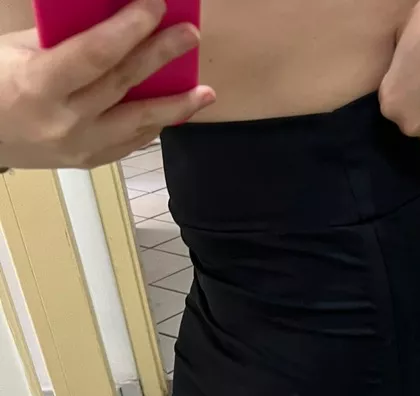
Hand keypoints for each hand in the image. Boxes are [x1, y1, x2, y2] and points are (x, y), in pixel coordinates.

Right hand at [0, 0, 213, 170]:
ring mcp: (80, 147)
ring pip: (139, 124)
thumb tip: (114, 20)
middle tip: (190, 35)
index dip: (130, 28)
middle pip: (124, 83)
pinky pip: (132, 142)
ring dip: (176, 106)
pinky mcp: (90, 161)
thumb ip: (64, 38)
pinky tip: (176, 111)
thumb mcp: (18, 49)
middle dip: (160, 55)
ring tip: (206, 92)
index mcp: (40, 85)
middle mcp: (65, 121)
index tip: (155, 6)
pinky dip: (155, 124)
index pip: (96, 54)